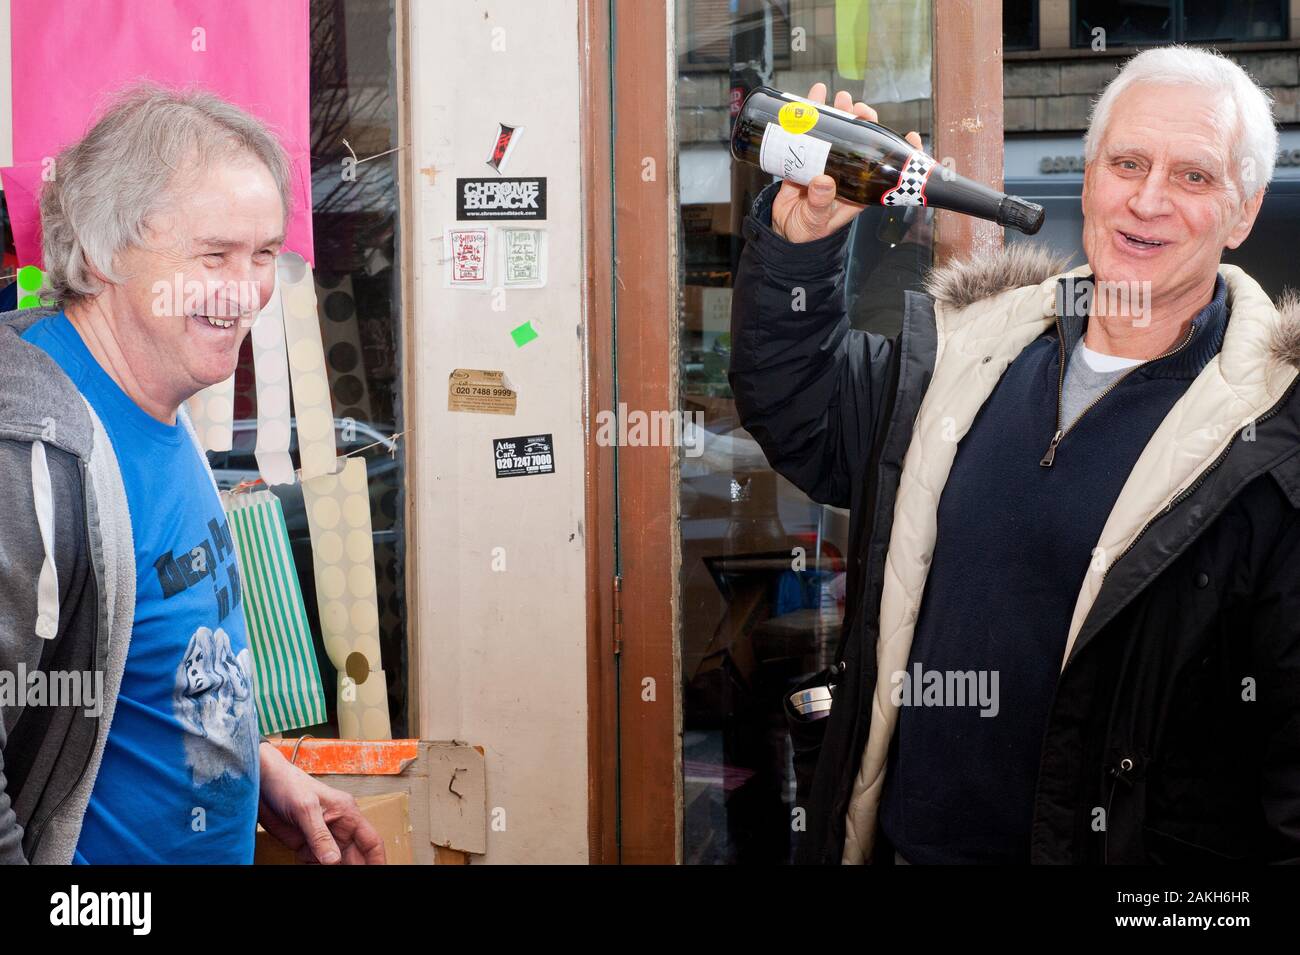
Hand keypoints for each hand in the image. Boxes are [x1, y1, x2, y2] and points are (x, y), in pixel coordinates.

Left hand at [257, 742, 386, 863]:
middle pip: (355, 857)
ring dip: (337, 871)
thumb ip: (320, 836)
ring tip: (328, 871)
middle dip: (357, 869)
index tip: (380, 873)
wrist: (262, 784)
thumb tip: (334, 861)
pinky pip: (318, 864)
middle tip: (355, 881)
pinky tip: (315, 869)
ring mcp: (322, 838)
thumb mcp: (306, 810)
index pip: (371, 841)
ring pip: (337, 863)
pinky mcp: (305, 846)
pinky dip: (318, 870)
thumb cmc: (288, 785)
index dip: (378, 860)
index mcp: (347, 814)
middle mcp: (338, 827)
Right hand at [771, 83, 923, 243]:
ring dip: (841, 112)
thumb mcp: (814, 220)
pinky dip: (813, 114)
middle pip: (862, 141)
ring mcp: (828, 162)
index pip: (884, 167)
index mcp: (858, 189)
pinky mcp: (808, 157)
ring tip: (840, 98)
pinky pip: (813, 133)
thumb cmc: (806, 231)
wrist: (782, 230)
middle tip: (858, 109)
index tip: (912, 136)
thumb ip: (819, 203)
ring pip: (840, 132)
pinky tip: (813, 98)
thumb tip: (823, 181)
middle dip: (864, 121)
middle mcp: (847, 172)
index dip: (900, 152)